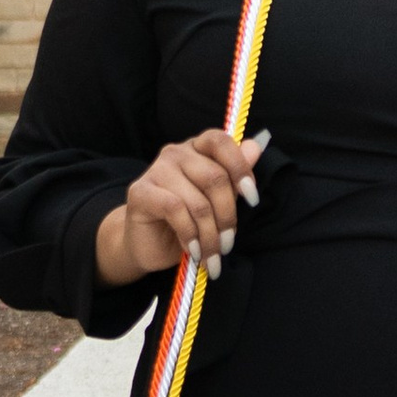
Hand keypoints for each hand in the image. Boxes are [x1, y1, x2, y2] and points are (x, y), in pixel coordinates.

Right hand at [96, 129, 267, 287]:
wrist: (149, 246)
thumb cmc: (187, 222)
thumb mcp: (217, 201)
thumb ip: (234, 175)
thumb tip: (255, 147)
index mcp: (197, 149)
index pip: (220, 141)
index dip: (240, 168)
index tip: (252, 199)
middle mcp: (176, 153)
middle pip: (214, 178)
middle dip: (227, 216)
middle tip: (227, 243)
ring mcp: (156, 170)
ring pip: (197, 201)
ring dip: (209, 235)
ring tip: (211, 254)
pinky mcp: (140, 192)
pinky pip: (175, 210)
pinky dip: (189, 234)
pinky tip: (192, 249)